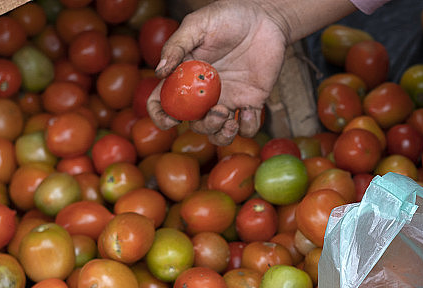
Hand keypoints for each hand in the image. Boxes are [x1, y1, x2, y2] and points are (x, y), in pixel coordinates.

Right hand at [146, 0, 288, 144]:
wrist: (263, 16)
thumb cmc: (227, 17)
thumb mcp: (197, 25)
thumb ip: (177, 46)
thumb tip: (159, 73)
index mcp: (185, 76)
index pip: (163, 102)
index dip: (161, 116)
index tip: (172, 120)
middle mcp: (204, 93)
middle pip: (195, 124)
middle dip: (203, 127)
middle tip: (217, 111)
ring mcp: (229, 99)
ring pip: (219, 133)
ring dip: (221, 136)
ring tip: (229, 119)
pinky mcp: (253, 101)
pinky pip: (248, 127)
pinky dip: (249, 127)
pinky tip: (251, 109)